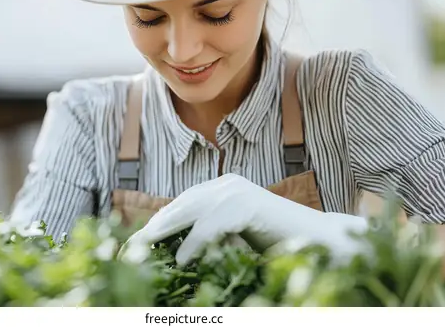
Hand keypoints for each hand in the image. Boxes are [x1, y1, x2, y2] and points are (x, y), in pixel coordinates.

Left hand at [119, 174, 368, 265]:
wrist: (317, 243)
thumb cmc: (273, 244)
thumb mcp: (231, 238)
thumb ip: (206, 237)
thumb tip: (171, 253)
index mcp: (220, 189)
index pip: (179, 206)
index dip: (155, 225)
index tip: (133, 245)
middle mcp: (226, 185)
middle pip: (178, 206)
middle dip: (151, 229)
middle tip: (128, 249)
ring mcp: (237, 191)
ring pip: (190, 211)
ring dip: (164, 234)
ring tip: (143, 253)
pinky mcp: (249, 204)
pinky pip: (213, 224)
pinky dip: (194, 243)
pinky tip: (182, 260)